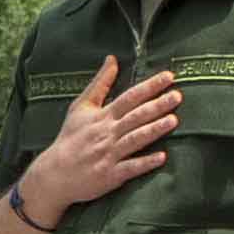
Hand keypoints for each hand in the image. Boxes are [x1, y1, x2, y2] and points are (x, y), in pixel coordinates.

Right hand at [16, 59, 180, 233]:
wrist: (55, 172)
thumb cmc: (71, 137)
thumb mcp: (80, 106)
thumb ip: (100, 83)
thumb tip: (112, 59)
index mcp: (102, 116)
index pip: (129, 97)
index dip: (149, 86)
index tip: (168, 77)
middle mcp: (107, 133)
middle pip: (136, 116)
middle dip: (157, 105)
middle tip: (177, 96)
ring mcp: (109, 154)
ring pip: (135, 139)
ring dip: (154, 130)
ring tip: (174, 120)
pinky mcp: (111, 175)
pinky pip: (130, 168)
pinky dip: (145, 163)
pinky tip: (162, 157)